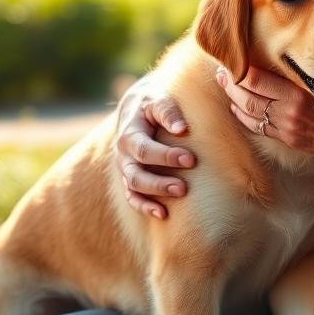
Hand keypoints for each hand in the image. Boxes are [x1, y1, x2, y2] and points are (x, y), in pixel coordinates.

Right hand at [113, 76, 195, 218]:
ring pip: (133, 187)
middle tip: (183, 188)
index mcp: (129, 133)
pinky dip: (145, 206)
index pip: (145, 149)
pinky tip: (163, 214)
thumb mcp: (158, 100)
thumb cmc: (152, 103)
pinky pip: (132, 196)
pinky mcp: (129, 177)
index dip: (166, 157)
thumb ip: (168, 111)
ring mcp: (125, 167)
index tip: (190, 160)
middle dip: (159, 182)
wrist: (136, 108)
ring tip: (178, 197)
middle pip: (136, 173)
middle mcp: (123, 153)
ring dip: (155, 195)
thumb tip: (182, 129)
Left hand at [216, 66, 313, 178]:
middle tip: (223, 68)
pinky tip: (237, 107)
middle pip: (248, 95)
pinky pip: (257, 127)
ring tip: (225, 83)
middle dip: (231, 82)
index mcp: (302, 96)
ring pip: (249, 112)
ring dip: (233, 98)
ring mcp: (288, 128)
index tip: (236, 55)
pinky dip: (243, 116)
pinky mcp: (289, 139)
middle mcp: (289, 113)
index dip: (243, 68)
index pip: (259, 79)